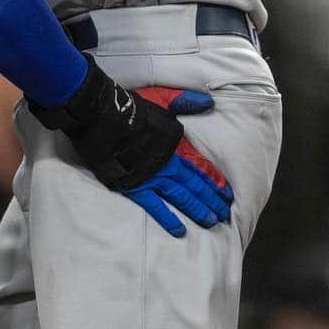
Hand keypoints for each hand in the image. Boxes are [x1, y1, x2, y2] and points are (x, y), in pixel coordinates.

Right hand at [29, 57, 232, 237]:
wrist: (102, 117)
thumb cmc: (130, 107)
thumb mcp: (160, 97)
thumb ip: (183, 101)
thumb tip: (208, 101)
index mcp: (175, 144)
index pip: (200, 166)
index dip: (214, 180)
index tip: (227, 193)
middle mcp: (168, 164)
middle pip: (195, 185)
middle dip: (211, 199)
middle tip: (223, 213)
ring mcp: (153, 177)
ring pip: (182, 197)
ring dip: (198, 210)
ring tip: (211, 221)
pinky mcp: (136, 186)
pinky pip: (155, 206)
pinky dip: (168, 219)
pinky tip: (180, 231)